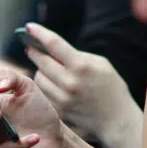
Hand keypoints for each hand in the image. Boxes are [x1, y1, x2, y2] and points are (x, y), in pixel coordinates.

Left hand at [25, 23, 138, 139]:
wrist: (117, 120)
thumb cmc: (111, 88)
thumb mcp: (101, 64)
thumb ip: (78, 55)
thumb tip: (54, 50)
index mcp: (81, 66)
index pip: (53, 44)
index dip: (38, 33)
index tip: (29, 27)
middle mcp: (69, 82)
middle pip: (41, 62)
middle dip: (34, 53)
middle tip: (30, 48)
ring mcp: (62, 99)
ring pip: (38, 78)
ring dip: (40, 71)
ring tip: (45, 68)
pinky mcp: (58, 111)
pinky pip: (43, 93)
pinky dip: (45, 86)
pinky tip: (50, 83)